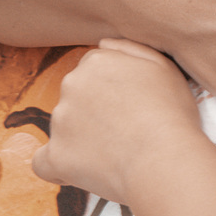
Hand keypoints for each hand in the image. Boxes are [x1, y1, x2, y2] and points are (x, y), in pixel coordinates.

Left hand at [32, 38, 200, 200]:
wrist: (164, 160)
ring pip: (64, 128)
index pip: (92, 71)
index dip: (111, 90)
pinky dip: (59, 167)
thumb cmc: (171, 113)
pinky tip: (82, 171)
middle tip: (124, 130)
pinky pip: (45, 163)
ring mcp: (60, 121)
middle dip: (93, 111)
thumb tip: (103, 44)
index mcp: (96, 62)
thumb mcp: (163, 66)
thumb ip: (130, 49)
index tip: (128, 106)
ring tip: (115, 153)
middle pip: (75, 97)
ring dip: (81, 138)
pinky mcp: (54, 156)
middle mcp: (71, 85)